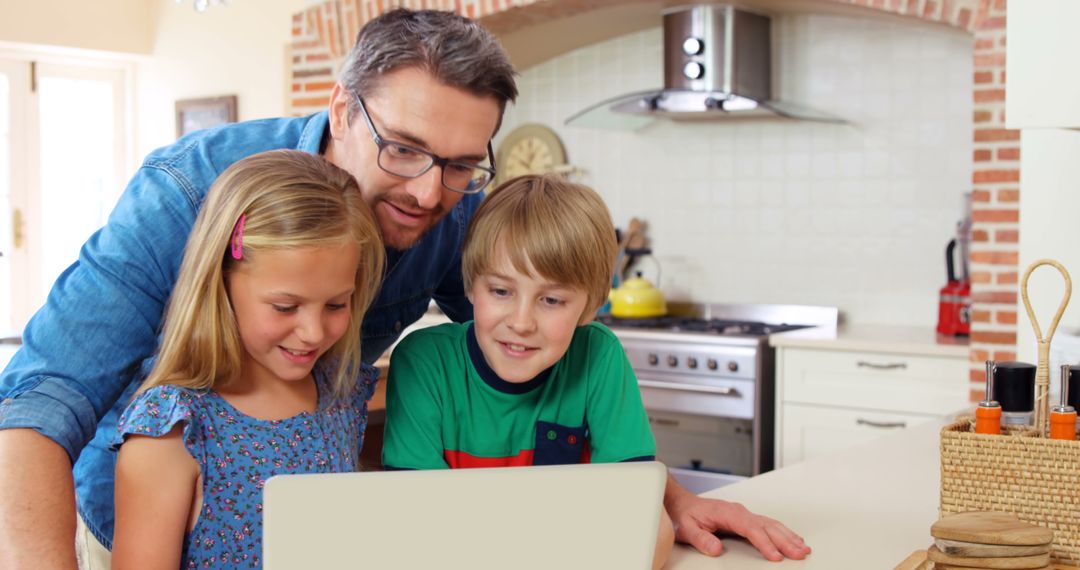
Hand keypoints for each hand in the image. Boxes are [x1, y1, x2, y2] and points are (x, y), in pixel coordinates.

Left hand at [666, 492, 810, 560]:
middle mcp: (739, 512)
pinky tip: (793, 539)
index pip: (751, 529)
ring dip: (789, 536)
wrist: (681, 503)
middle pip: (767, 526)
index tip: (775, 556)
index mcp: (728, 513)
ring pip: (772, 524)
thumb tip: (716, 549)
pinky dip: (783, 532)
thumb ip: (701, 539)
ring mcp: (744, 514)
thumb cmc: (685, 515)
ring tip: (804, 549)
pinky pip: (768, 524)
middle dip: (785, 541)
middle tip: (800, 554)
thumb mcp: (687, 529)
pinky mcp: (745, 519)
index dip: (765, 543)